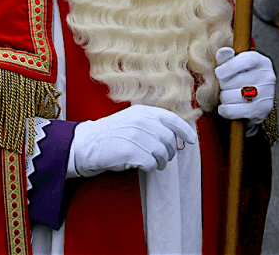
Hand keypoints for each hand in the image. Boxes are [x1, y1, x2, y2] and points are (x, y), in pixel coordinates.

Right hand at [70, 104, 196, 176]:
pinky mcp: (131, 151)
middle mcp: (142, 121)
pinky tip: (142, 165)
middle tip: (165, 159)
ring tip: (154, 164)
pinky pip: (151, 163)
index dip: (185, 130)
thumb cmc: (111, 134)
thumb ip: (150, 123)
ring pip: (162, 152)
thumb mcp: (131, 120)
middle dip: (170, 152)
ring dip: (161, 162)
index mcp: (143, 112)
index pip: (171, 119)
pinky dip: (150, 167)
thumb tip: (173, 135)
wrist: (86, 144)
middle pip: (169, 139)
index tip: (192, 140)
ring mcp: (136, 135)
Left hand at [215, 47, 275, 125]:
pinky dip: (225, 110)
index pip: (247, 60)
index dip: (229, 66)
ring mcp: (267, 94)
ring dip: (224, 97)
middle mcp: (267, 76)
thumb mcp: (235, 64)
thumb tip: (223, 51)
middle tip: (224, 86)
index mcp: (261, 61)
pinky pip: (235, 111)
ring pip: (234, 96)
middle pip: (237, 80)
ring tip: (226, 96)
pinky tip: (225, 107)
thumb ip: (227, 57)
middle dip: (224, 85)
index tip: (219, 72)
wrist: (255, 99)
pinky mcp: (262, 110)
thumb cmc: (242, 77)